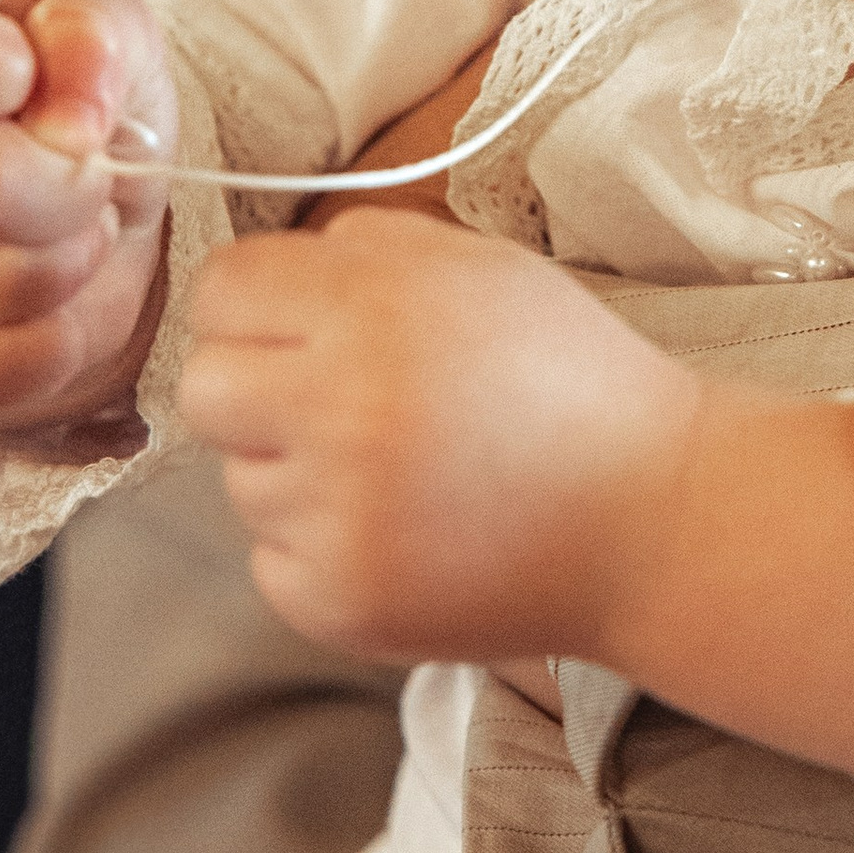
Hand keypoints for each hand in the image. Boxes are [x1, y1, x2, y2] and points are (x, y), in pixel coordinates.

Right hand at [0, 0, 175, 450]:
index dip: (12, 75)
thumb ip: (90, 36)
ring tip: (81, 232)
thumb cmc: (81, 88)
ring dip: (71, 266)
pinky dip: (51, 346)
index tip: (52, 90)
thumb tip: (71, 124)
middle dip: (77, 191)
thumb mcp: (110, 28)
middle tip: (97, 179)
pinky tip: (62, 305)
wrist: (84, 184)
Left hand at [179, 215, 853, 823]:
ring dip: (298, 472)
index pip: (223, 291)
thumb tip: (271, 273)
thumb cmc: (565, 377)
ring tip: (402, 473)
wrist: (649, 517)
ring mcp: (333, 516)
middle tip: (338, 403)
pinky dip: (324, 548)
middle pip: (205, 387)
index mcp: (371, 308)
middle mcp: (339, 409)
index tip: (302, 328)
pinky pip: (271, 560)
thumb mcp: (478, 268)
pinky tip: (407, 533)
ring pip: (240, 479)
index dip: (259, 306)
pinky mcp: (336, 602)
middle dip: (259, 388)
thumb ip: (364, 250)